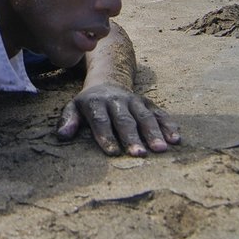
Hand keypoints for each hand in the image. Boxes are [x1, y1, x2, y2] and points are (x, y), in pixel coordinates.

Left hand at [56, 82, 179, 156]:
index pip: (101, 120)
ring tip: (161, 149)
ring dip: (154, 133)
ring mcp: (134, 101)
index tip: (112, 152)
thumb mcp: (74, 107)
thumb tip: (62, 136)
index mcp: (96, 102)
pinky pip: (159, 113)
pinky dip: (168, 125)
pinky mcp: (147, 103)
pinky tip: (176, 139)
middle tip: (139, 154)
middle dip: (132, 137)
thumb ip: (68, 120)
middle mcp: (116, 100)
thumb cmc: (89, 105)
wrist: (108, 83)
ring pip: (144, 117)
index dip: (106, 135)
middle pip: (125, 120)